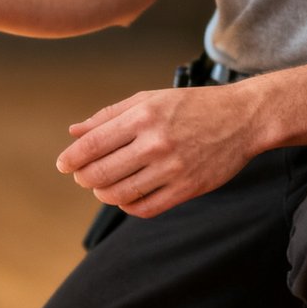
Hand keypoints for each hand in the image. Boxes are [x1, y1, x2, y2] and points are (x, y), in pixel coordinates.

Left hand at [55, 86, 263, 217]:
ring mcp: (173, 168)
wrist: (243, 118)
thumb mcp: (149, 99)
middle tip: (83, 176)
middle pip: (101, 173)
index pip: (92, 145)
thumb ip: (109, 116)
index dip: (71, 159)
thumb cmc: (192, 106)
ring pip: (120, 194)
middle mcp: (156, 143)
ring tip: (103, 186)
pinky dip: (128, 206)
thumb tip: (74, 132)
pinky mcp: (188, 188)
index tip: (63, 165)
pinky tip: (126, 197)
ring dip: (103, 194)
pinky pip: (145, 208)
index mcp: (143, 116)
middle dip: (84, 178)